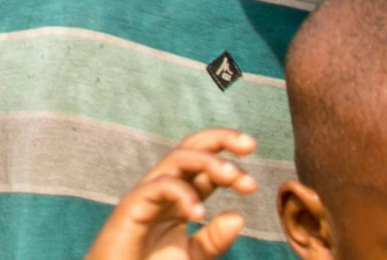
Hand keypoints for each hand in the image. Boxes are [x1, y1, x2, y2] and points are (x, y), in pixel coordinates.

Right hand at [82, 129, 256, 259]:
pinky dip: (183, 194)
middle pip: (191, 147)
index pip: (205, 165)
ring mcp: (148, 193)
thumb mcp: (193, 255)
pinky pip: (160, 186)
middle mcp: (165, 187)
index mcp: (180, 196)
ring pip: (177, 158)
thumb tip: (239, 217)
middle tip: (249, 145)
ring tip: (233, 177)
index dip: (230, 161)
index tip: (253, 176)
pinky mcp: (132, 204)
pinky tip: (199, 214)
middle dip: (220, 139)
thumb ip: (214, 238)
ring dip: (209, 162)